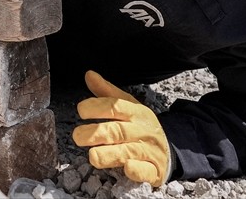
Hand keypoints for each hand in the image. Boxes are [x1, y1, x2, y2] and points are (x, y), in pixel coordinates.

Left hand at [72, 70, 170, 186]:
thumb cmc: (140, 126)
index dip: (98, 107)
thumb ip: (107, 93)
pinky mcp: (154, 171)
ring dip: (110, 154)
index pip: (116, 107)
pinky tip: (126, 168)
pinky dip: (137, 170)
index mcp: (136, 113)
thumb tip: (89, 74)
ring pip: (129, 151)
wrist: (168, 150)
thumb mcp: (128, 106)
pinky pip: (146, 171)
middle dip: (97, 133)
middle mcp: (142, 130)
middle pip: (119, 131)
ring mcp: (149, 151)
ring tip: (92, 156)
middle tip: (77, 136)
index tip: (81, 110)